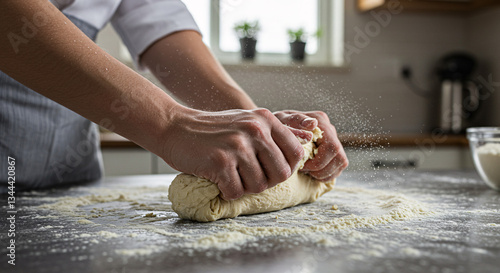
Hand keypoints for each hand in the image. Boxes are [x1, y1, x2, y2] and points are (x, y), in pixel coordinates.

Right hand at [161, 106, 304, 199]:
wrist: (175, 127)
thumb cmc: (213, 130)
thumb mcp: (247, 121)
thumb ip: (272, 135)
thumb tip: (300, 153)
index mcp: (265, 120)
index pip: (296, 153)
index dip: (286, 168)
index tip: (271, 170)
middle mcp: (255, 130)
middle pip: (281, 174)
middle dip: (266, 181)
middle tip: (248, 176)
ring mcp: (238, 146)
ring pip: (259, 186)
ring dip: (244, 187)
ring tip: (230, 174)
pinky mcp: (220, 162)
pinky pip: (236, 192)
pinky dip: (227, 192)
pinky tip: (218, 179)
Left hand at [274, 110, 348, 180]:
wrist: (273, 131)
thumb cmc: (276, 126)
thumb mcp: (281, 121)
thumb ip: (295, 121)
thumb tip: (312, 124)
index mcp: (319, 120)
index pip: (331, 146)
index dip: (319, 161)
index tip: (302, 165)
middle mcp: (329, 129)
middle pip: (338, 155)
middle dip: (321, 168)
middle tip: (304, 170)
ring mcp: (333, 139)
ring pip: (341, 162)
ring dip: (325, 172)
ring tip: (308, 172)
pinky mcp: (333, 150)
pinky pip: (339, 166)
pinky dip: (327, 174)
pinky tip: (313, 173)